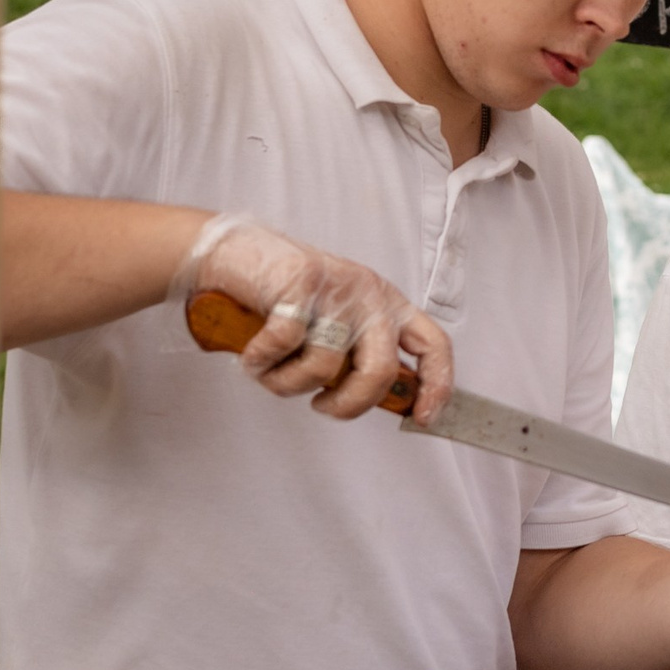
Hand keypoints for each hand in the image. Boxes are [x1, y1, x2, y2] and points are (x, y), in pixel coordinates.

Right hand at [170, 214, 453, 420]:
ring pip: (324, 366)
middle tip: (322, 406)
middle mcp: (369, 294)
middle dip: (349, 404)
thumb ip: (358, 352)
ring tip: (271, 370)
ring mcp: (336, 288)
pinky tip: (253, 354)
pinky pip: (284, 346)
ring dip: (288, 384)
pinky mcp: (300, 283)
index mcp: (386, 303)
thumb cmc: (282, 294)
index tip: (423, 417)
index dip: (436, 386)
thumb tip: (378, 398)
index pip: (434, 345)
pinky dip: (261, 362)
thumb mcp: (335, 322)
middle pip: (380, 371)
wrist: (233, 252)